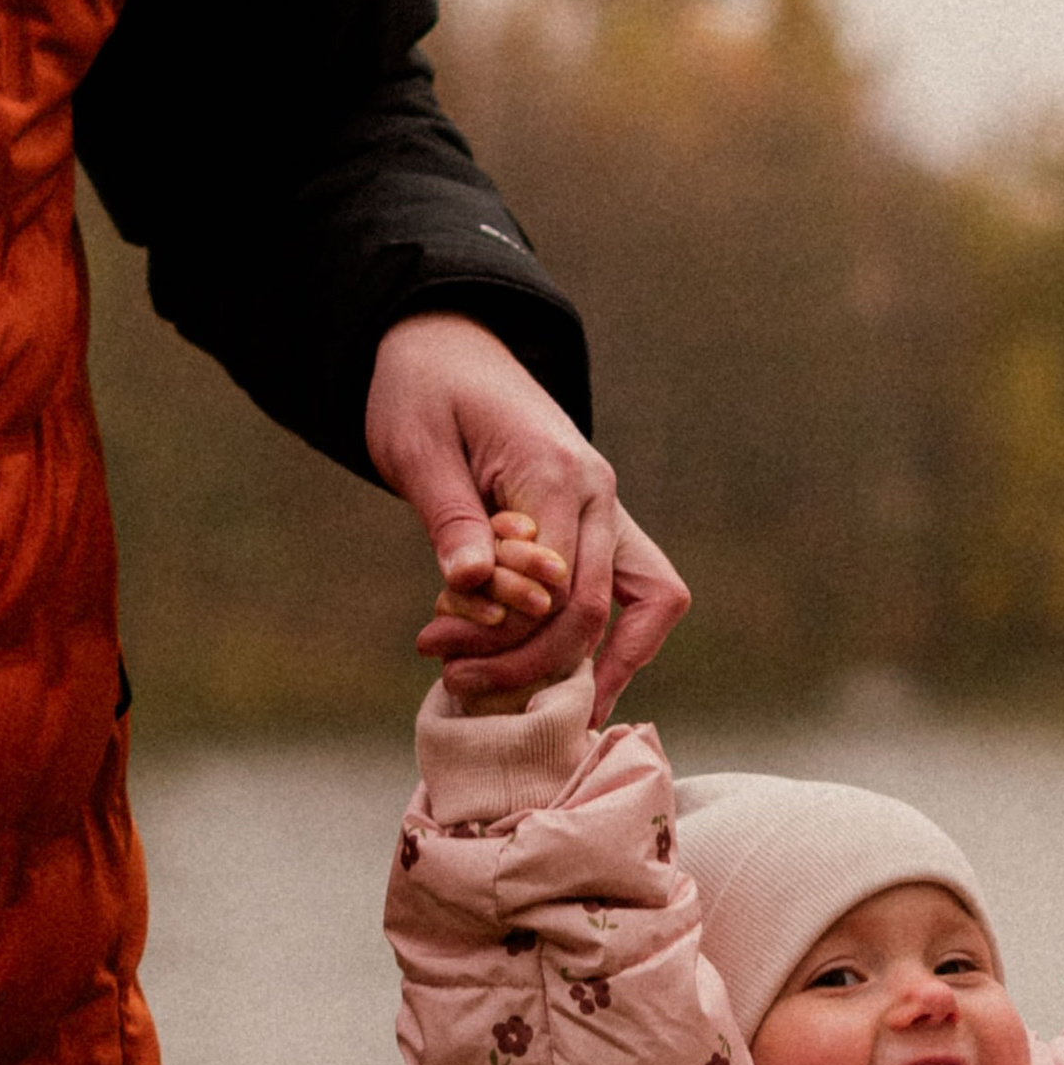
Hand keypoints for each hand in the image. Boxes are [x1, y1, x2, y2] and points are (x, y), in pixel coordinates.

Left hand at [366, 309, 690, 717]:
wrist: (448, 350)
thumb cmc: (424, 393)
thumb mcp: (416, 447)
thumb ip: (450, 517)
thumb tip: (471, 583)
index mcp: (558, 472)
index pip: (552, 590)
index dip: (503, 636)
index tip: (437, 650)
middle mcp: (600, 495)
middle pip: (596, 612)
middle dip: (531, 663)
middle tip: (457, 681)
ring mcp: (609, 512)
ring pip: (647, 608)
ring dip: (602, 668)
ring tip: (552, 714)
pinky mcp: (602, 526)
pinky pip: (636, 600)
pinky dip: (610, 647)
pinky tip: (567, 684)